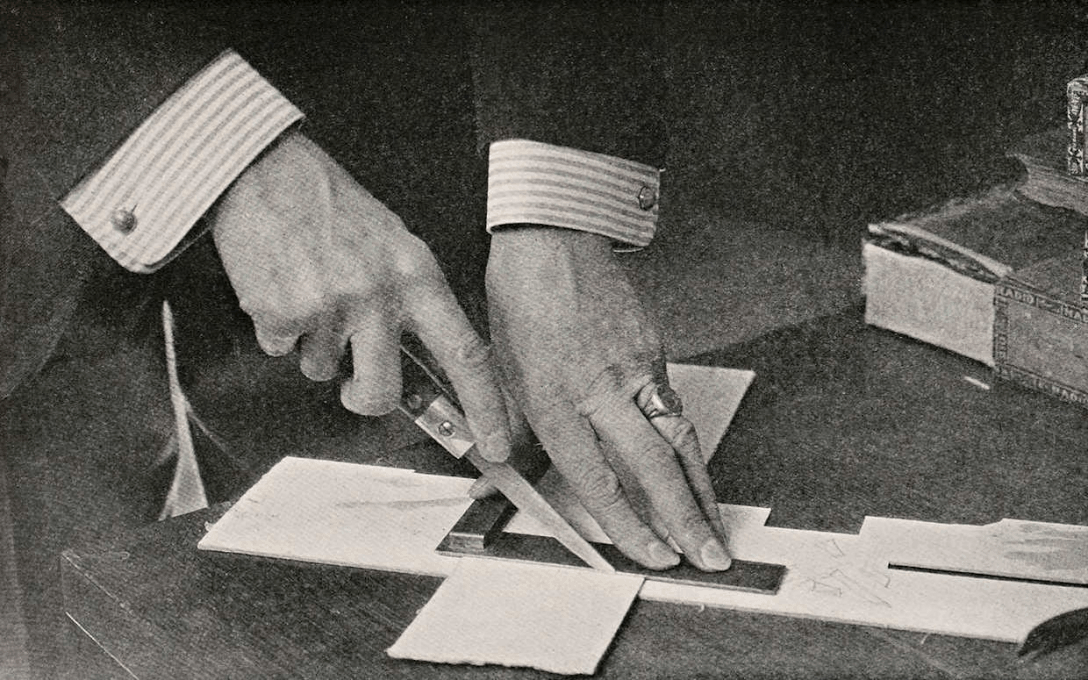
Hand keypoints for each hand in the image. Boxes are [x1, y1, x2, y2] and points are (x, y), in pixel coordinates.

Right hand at [210, 130, 511, 462]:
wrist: (263, 170)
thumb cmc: (329, 204)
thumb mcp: (392, 243)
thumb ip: (409, 298)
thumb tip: (419, 356)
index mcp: (417, 275)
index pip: (467, 353)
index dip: (486, 407)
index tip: (496, 444)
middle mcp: (379, 295)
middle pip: (383, 392)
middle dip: (363, 399)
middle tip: (352, 387)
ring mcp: (330, 306)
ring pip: (322, 371)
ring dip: (312, 348)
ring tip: (307, 294)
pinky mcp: (282, 313)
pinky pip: (281, 350)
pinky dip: (277, 330)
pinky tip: (279, 287)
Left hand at [486, 227, 730, 569]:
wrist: (552, 236)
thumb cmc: (520, 299)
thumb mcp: (501, 368)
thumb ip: (511, 426)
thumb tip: (502, 471)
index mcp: (555, 397)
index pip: (597, 477)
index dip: (629, 524)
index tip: (652, 554)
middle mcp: (601, 387)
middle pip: (655, 465)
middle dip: (687, 519)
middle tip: (710, 556)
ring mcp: (635, 367)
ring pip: (679, 439)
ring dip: (701, 490)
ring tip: (716, 528)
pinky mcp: (655, 349)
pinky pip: (673, 405)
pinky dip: (686, 444)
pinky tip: (694, 471)